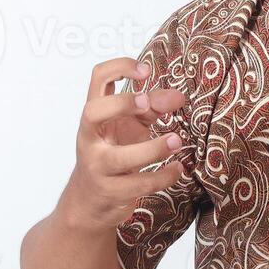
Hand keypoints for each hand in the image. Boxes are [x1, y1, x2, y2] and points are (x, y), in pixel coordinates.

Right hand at [60, 57, 190, 229]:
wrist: (89, 201)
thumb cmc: (114, 153)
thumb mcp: (131, 126)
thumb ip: (153, 107)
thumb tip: (178, 96)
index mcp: (95, 115)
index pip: (98, 79)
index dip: (120, 67)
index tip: (146, 71)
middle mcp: (90, 138)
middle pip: (94, 112)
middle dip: (122, 104)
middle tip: (147, 103)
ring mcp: (97, 166)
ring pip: (121, 158)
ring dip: (154, 148)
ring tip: (177, 141)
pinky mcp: (111, 191)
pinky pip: (139, 184)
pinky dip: (164, 176)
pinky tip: (178, 169)